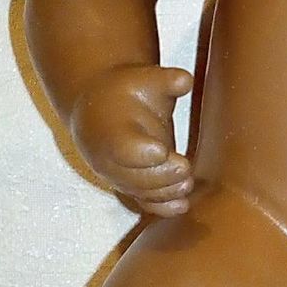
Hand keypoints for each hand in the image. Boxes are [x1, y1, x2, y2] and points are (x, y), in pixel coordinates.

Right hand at [70, 65, 193, 216]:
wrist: (99, 110)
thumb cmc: (126, 92)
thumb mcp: (143, 78)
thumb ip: (165, 79)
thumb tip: (184, 80)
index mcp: (110, 130)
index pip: (123, 148)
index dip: (141, 152)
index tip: (162, 150)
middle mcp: (109, 159)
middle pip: (134, 176)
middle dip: (160, 176)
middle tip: (184, 167)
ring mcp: (118, 176)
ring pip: (140, 193)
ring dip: (165, 192)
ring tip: (186, 184)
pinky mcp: (129, 186)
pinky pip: (143, 203)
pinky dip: (162, 208)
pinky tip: (182, 206)